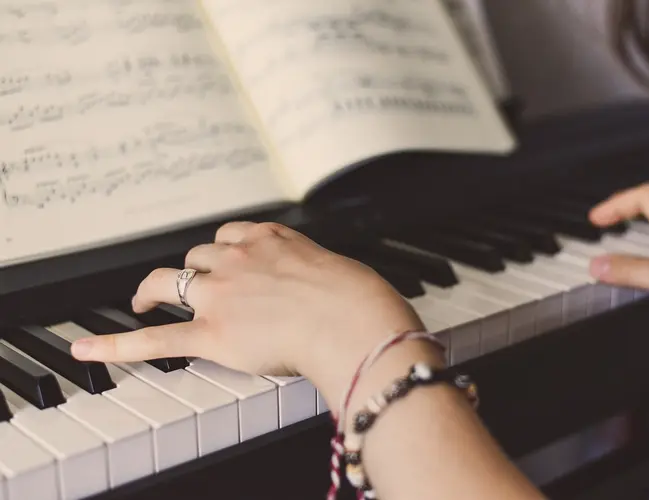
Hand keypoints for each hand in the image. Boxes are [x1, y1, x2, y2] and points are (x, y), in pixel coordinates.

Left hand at [71, 222, 429, 406]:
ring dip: (156, 289)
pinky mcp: (213, 332)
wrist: (353, 320)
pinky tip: (90, 349)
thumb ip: (320, 274)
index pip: (233, 234)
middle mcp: (241, 258)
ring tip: (144, 300)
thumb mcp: (341, 270)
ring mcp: (222, 293)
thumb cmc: (359, 298)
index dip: (223, 247)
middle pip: (199, 255)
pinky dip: (117, 344)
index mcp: (272, 240)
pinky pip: (157, 337)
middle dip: (190, 268)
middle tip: (183, 283)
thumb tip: (333, 287)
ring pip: (172, 280)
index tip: (222, 256)